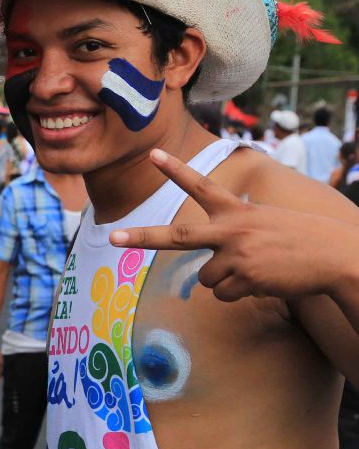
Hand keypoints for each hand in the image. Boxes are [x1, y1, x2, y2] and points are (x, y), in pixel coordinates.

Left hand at [109, 148, 351, 301]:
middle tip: (113, 235)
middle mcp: (231, 230)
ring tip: (258, 268)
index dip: (176, 170)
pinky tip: (265, 281)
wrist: (335, 256)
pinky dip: (242, 293)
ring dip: (227, 280)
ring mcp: (236, 255)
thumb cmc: (300, 239)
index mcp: (236, 211)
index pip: (201, 186)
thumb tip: (213, 259)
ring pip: (207, 279)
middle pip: (177, 237)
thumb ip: (235, 229)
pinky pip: (225, 295)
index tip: (153, 154)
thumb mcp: (265, 220)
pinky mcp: (245, 279)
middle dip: (142, 238)